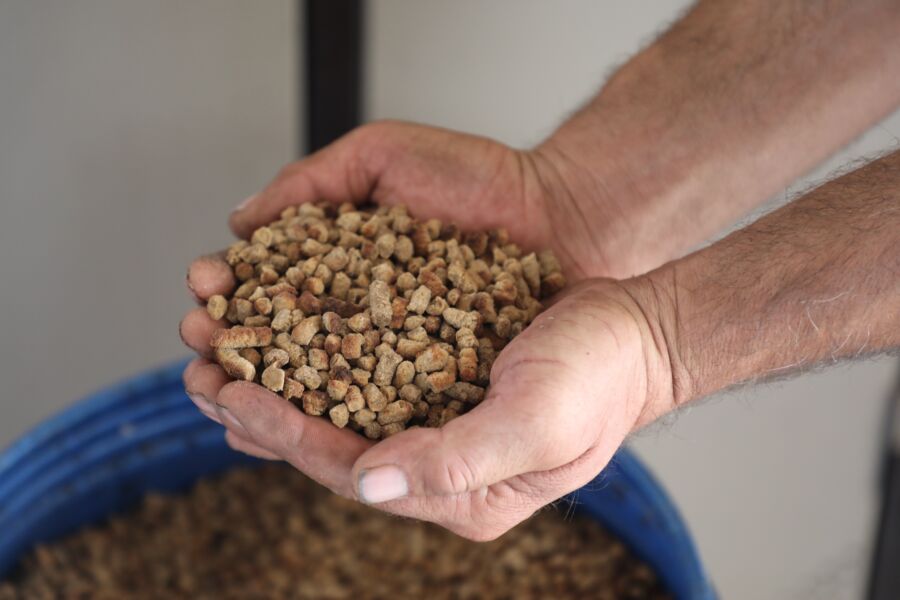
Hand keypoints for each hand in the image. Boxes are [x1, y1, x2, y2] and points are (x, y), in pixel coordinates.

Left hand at [180, 120, 671, 538]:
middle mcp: (438, 464)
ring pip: (337, 407)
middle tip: (199, 374)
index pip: (351, 470)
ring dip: (279, 378)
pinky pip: (362, 371)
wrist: (634, 328)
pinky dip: (317, 350)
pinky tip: (283, 326)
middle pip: (330, 443)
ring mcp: (436, 421)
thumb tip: (369, 486)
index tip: (233, 396)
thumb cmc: (600, 374)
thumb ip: (458, 460)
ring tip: (221, 351)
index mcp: (460, 492)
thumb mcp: (539, 421)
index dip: (286, 436)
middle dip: (262, 411)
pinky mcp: (437, 379)